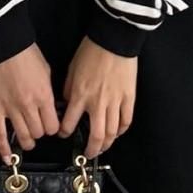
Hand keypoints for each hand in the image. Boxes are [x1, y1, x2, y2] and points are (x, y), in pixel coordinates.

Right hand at [0, 42, 60, 164]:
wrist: (3, 45)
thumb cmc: (26, 54)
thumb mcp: (46, 71)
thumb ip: (48, 92)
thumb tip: (51, 106)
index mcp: (44, 96)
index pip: (53, 126)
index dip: (53, 128)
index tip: (51, 124)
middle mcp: (28, 106)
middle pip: (39, 133)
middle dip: (41, 132)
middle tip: (39, 127)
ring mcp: (11, 109)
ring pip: (22, 137)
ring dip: (27, 141)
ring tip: (28, 139)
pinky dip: (3, 148)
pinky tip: (7, 157)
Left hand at [59, 36, 137, 157]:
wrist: (113, 40)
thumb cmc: (91, 51)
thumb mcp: (71, 69)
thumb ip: (68, 89)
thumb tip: (68, 103)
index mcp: (80, 95)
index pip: (69, 123)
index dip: (64, 132)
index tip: (64, 134)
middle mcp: (97, 103)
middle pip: (96, 136)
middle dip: (91, 149)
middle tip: (89, 152)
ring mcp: (115, 101)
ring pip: (113, 132)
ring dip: (108, 144)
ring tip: (104, 147)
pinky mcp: (129, 97)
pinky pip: (126, 120)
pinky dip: (122, 129)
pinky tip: (118, 132)